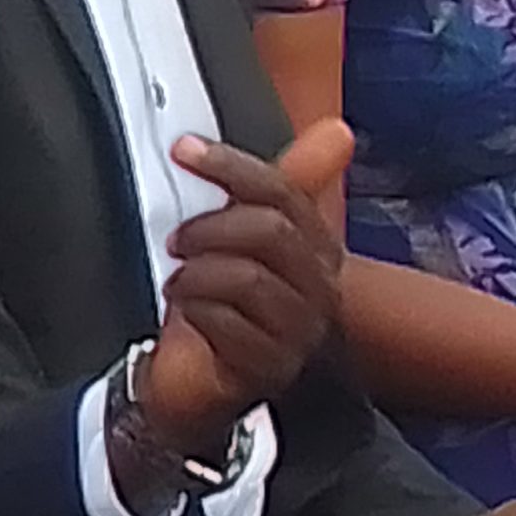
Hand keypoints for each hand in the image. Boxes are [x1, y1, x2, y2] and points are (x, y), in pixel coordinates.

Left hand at [136, 120, 352, 446]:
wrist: (201, 385)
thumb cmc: (224, 308)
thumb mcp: (247, 240)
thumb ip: (278, 187)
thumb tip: (338, 130)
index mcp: (319, 250)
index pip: (284, 192)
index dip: (231, 166)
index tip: (182, 149)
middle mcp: (319, 291)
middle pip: (270, 232)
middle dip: (211, 228)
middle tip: (177, 241)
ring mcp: (298, 334)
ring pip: (246, 278)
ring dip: (196, 273)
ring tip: (179, 283)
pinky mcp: (269, 369)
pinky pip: (227, 324)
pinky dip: (195, 311)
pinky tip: (187, 314)